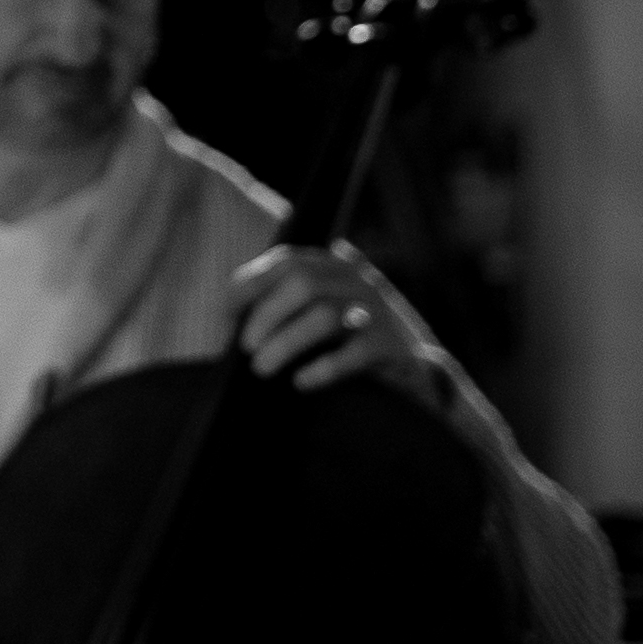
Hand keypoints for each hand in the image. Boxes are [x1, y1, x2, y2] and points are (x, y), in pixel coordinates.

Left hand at [228, 243, 439, 395]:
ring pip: (325, 316)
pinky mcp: (392, 348)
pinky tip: (302, 382)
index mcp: (336, 267)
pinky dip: (323, 368)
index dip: (250, 284)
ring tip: (263, 368)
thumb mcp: (323, 313)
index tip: (224, 315)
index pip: (287, 261)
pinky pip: (355, 353)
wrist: (418, 375)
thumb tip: (226, 320)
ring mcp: (379, 313)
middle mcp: (358, 282)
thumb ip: (287, 304)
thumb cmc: (353, 342)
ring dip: (286, 343)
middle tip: (245, 348)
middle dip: (266, 315)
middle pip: (304, 283)